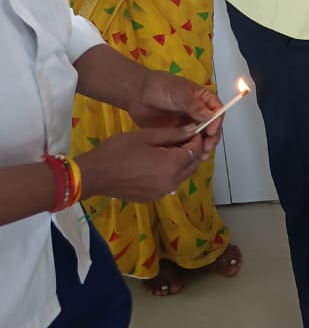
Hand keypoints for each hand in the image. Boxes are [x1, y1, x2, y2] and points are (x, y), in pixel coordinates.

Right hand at [77, 126, 204, 202]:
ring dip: (181, 163)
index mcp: (171, 166)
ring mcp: (161, 193)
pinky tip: (157, 163)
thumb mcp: (147, 136)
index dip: (196, 140)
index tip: (191, 130)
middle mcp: (171, 183)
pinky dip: (170, 173)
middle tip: (181, 138)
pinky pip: (169, 184)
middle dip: (191, 151)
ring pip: (181, 176)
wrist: (94, 175)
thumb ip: (173, 134)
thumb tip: (192, 130)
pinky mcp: (152, 198)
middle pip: (192, 166)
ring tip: (168, 149)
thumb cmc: (118, 151)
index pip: (195, 152)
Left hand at [125, 71, 223, 157]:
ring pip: (200, 137)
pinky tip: (189, 158)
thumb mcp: (178, 92)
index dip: (217, 122)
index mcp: (202, 99)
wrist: (136, 94)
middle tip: (207, 147)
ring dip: (203, 147)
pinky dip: (189, 151)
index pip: (217, 111)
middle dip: (212, 138)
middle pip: (211, 127)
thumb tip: (211, 116)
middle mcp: (198, 113)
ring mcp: (187, 124)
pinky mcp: (176, 134)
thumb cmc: (159, 87)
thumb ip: (194, 105)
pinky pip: (186, 144)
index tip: (211, 132)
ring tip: (201, 156)